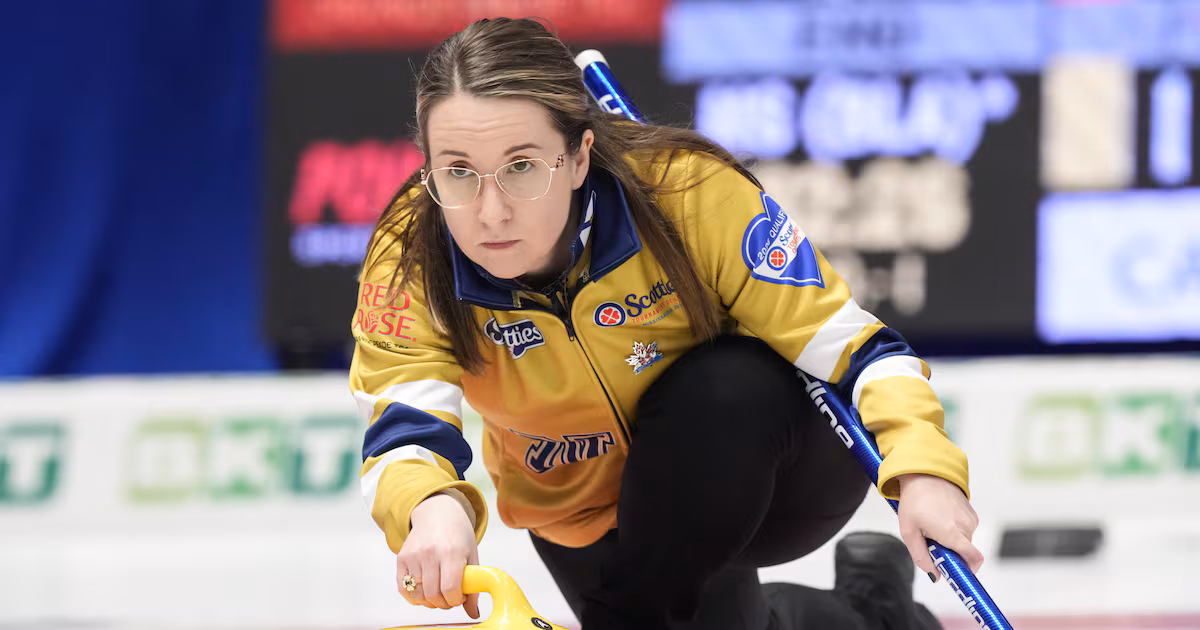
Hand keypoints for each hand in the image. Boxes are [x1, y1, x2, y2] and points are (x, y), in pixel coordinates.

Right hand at [397, 493, 480, 617]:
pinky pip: (404, 589)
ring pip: (418, 596)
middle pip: (434, 595)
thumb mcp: (472, 555)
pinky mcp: (401, 558)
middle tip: (450, 596)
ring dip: (430, 602)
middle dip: (444, 603)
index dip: (456, 600)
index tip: (460, 597)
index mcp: (451, 552)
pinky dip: (414, 597)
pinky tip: (425, 591)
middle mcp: (430, 553)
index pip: (450, 589)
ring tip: (439, 593)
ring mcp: (413, 556)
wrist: (438, 513)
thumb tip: (473, 612)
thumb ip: (473, 585)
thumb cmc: (457, 534)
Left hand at [896, 473, 982, 581]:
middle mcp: (966, 526)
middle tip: (930, 541)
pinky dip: (954, 529)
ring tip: (932, 524)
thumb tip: (935, 575)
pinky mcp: (971, 512)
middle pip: (963, 552)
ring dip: (950, 539)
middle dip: (949, 553)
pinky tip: (939, 516)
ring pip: (964, 541)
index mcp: (951, 532)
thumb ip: (921, 557)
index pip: (973, 559)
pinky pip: (965, 529)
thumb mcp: (909, 531)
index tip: (956, 573)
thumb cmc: (914, 500)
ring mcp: (971, 518)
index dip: (968, 571)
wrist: (924, 472)